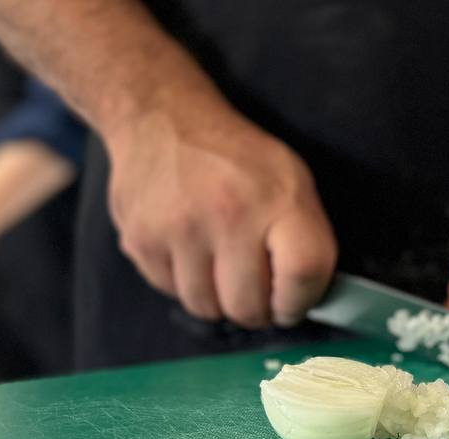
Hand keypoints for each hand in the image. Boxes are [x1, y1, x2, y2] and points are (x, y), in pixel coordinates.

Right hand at [105, 107, 336, 327]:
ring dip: (218, 299)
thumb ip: (308, 239)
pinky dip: (185, 283)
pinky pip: (171, 293)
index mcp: (278, 198)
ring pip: (207, 309)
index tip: (291, 303)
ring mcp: (179, 230)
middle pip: (249, 308)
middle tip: (255, 289)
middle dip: (257, 309)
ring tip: (221, 266)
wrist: (162, 119)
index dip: (300, 302)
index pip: (302, 275)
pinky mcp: (140, 241)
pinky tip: (190, 251)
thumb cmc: (238, 158)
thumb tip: (307, 300)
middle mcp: (228, 213)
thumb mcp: (292, 180)